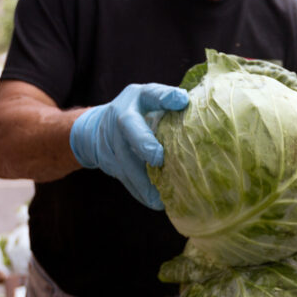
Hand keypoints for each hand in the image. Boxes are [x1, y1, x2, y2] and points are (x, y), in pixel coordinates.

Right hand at [69, 83, 187, 209]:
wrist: (94, 129)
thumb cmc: (136, 111)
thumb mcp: (149, 99)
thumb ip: (171, 103)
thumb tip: (202, 109)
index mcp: (138, 98)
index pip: (151, 94)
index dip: (165, 96)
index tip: (182, 100)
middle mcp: (122, 117)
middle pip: (130, 129)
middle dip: (143, 143)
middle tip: (158, 158)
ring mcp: (113, 141)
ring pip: (126, 161)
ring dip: (144, 179)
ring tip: (162, 196)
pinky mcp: (111, 163)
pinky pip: (127, 179)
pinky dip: (141, 192)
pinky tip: (157, 203)